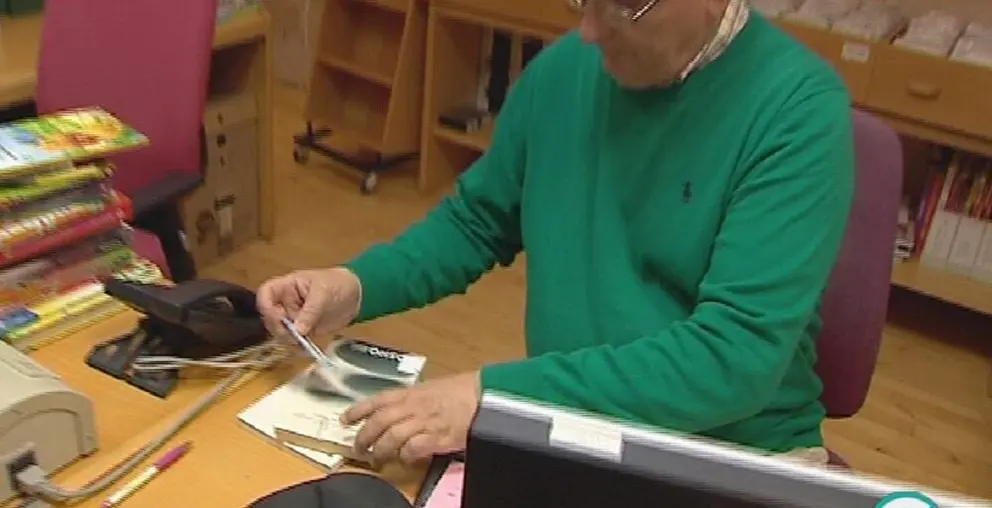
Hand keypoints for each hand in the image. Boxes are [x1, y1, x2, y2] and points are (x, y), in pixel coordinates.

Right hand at [256, 267, 361, 336]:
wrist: (357, 295)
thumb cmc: (338, 284)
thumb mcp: (324, 293)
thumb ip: (310, 311)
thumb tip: (298, 330)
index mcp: (287, 286)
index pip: (266, 294)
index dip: (266, 307)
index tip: (277, 318)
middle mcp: (286, 303)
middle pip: (270, 317)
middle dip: (279, 328)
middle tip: (294, 336)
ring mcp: (294, 317)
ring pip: (280, 331)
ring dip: (288, 340)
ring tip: (302, 343)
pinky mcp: (304, 329)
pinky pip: (295, 340)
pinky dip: (299, 346)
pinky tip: (307, 350)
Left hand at [341, 372, 480, 465]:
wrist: (485, 395)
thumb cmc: (464, 390)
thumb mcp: (434, 388)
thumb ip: (416, 398)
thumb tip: (403, 409)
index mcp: (412, 392)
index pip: (377, 400)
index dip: (358, 410)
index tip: (345, 419)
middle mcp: (413, 406)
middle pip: (379, 422)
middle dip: (364, 436)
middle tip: (357, 447)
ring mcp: (423, 422)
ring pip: (391, 437)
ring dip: (380, 450)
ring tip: (376, 459)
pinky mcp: (436, 437)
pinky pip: (413, 449)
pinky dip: (406, 456)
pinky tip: (406, 459)